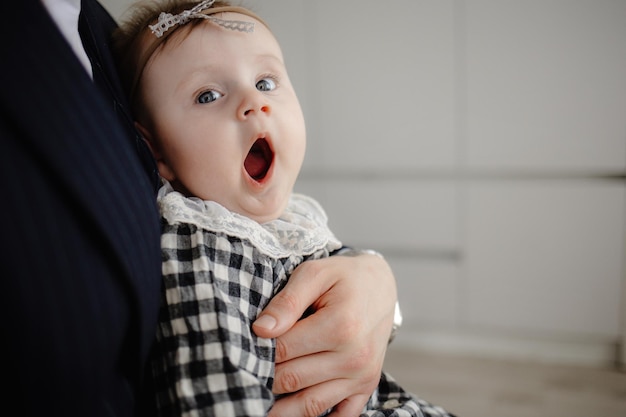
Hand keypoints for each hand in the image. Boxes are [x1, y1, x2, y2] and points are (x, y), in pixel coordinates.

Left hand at [252, 253, 396, 416]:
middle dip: (262, 376)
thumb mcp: (315, 274)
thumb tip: (261, 329)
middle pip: (292, 379)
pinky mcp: (366, 387)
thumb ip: (287, 301)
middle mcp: (355, 357)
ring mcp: (362, 376)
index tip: (241, 346)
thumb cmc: (343, 277)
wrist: (381, 286)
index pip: (283, 350)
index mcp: (341, 326)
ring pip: (309, 406)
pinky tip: (290, 413)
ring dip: (279, 408)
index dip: (256, 350)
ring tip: (255, 400)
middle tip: (240, 373)